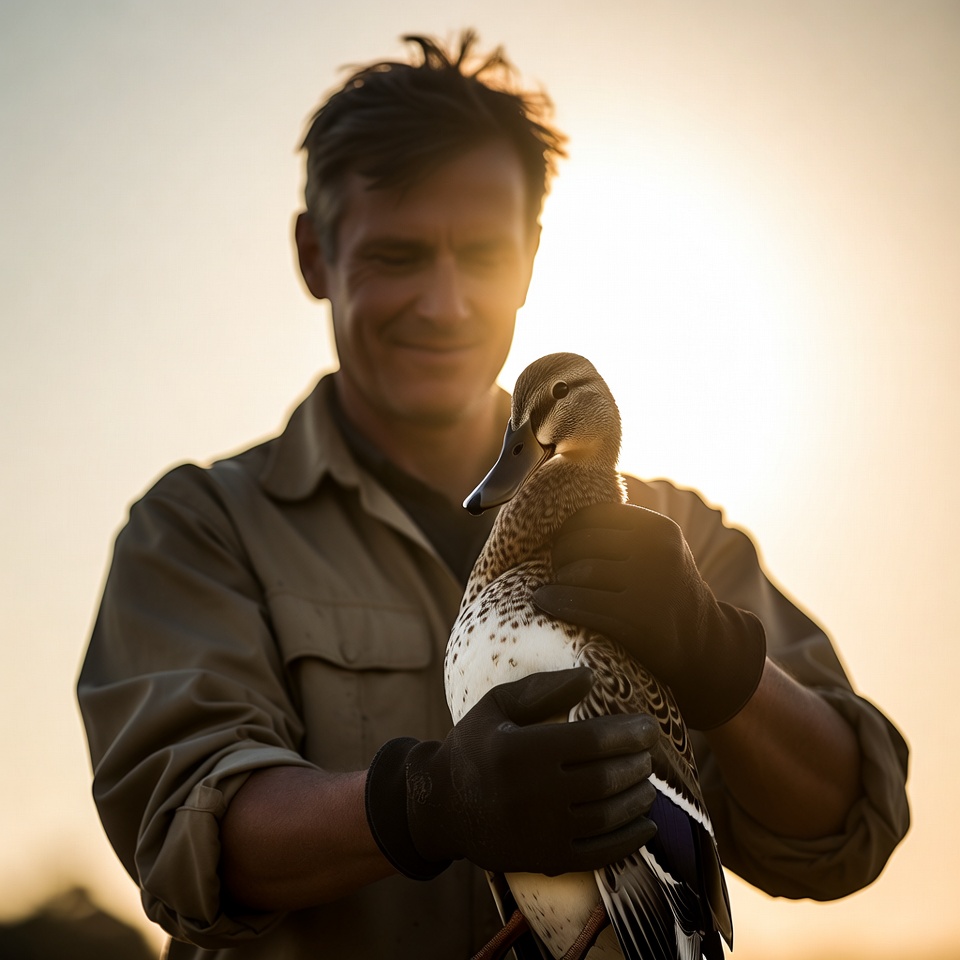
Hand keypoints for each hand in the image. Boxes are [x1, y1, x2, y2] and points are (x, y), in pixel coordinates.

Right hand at [364, 668, 657, 878]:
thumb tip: (592, 676)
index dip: (628, 733)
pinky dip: (630, 839)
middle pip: (605, 778)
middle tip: (649, 753)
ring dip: (638, 798)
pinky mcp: (546, 860)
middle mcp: (530, 793)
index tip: (649, 726)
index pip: (591, 740)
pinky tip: (646, 824)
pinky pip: (599, 854)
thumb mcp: (497, 706)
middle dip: (637, 764)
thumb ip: (543, 688)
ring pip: (607, 816)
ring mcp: (540, 831)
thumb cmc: (476, 746)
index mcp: (519, 750)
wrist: (442, 807)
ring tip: (647, 782)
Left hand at [533, 503, 765, 729]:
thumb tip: (563, 518)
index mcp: (658, 528)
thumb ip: (624, 532)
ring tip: (550, 586)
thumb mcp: (659, 550)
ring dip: (557, 581)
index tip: (562, 544)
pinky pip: (583, 604)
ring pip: (581, 572)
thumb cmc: (666, 592)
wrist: (704, 646)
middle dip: (560, 556)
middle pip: (583, 543)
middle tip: (554, 568)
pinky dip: (557, 601)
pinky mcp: (638, 620)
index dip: (569, 529)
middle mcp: (658, 552)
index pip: (595, 515)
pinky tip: (545, 601)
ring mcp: (650, 586)